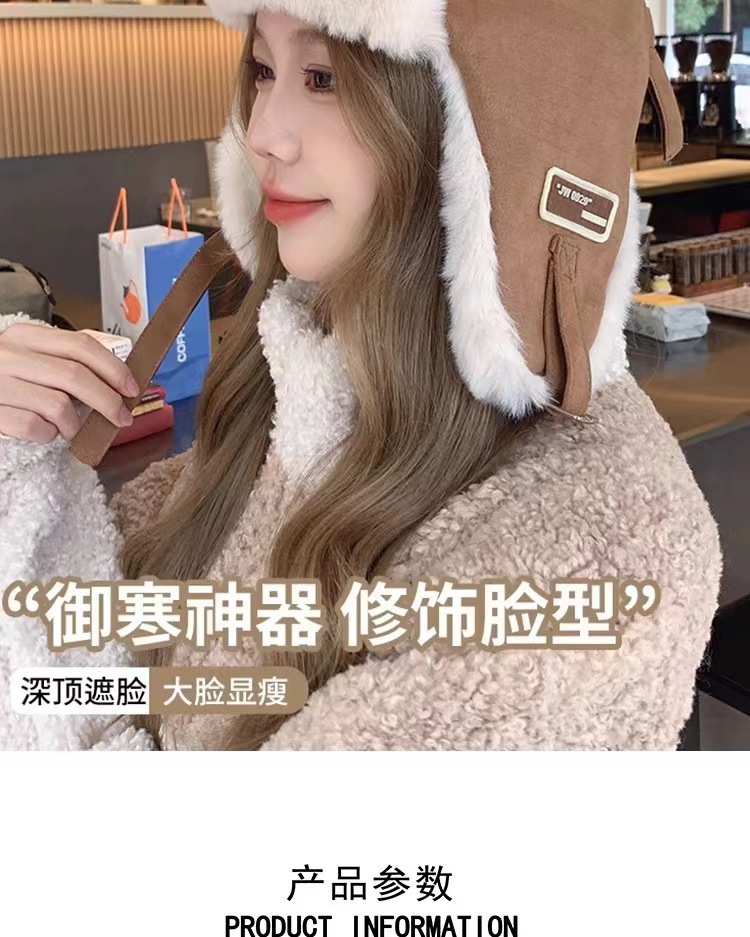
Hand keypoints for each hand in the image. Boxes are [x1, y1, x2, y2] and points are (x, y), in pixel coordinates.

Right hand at [0, 322, 138, 443]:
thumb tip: (119, 372)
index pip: (81, 346)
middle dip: (107, 401)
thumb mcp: (32, 355)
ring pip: (58, 406)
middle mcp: (9, 355)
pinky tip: (44, 431)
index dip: (113, 369)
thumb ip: (68, 357)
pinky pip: (36, 428)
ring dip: (74, 424)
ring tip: (70, 428)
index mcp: (26, 336)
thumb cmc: (7, 377)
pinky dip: (48, 435)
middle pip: (75, 376)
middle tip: (121, 418)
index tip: (132, 388)